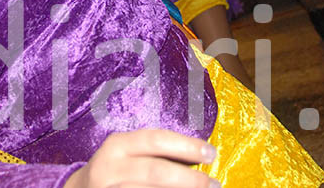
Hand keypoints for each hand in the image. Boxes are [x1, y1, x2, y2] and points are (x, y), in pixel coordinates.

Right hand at [65, 129, 218, 187]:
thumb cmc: (116, 169)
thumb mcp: (129, 153)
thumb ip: (157, 153)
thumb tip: (200, 156)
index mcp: (118, 145)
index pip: (156, 140)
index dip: (186, 146)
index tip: (211, 153)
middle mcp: (109, 167)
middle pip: (155, 172)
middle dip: (189, 179)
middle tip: (213, 184)